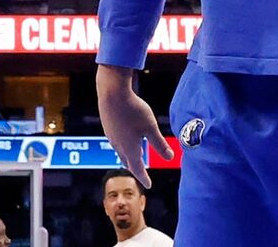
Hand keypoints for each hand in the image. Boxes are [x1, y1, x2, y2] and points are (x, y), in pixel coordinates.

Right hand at [94, 64, 170, 190]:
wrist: (111, 93)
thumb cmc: (133, 110)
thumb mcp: (151, 127)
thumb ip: (159, 143)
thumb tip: (170, 157)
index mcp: (130, 148)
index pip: (137, 168)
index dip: (144, 177)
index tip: (149, 184)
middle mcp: (118, 145)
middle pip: (127, 161)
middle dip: (135, 168)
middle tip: (141, 173)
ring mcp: (111, 135)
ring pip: (120, 151)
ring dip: (128, 157)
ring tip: (134, 157)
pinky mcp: (107, 126)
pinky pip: (115, 141)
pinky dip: (122, 145)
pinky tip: (125, 139)